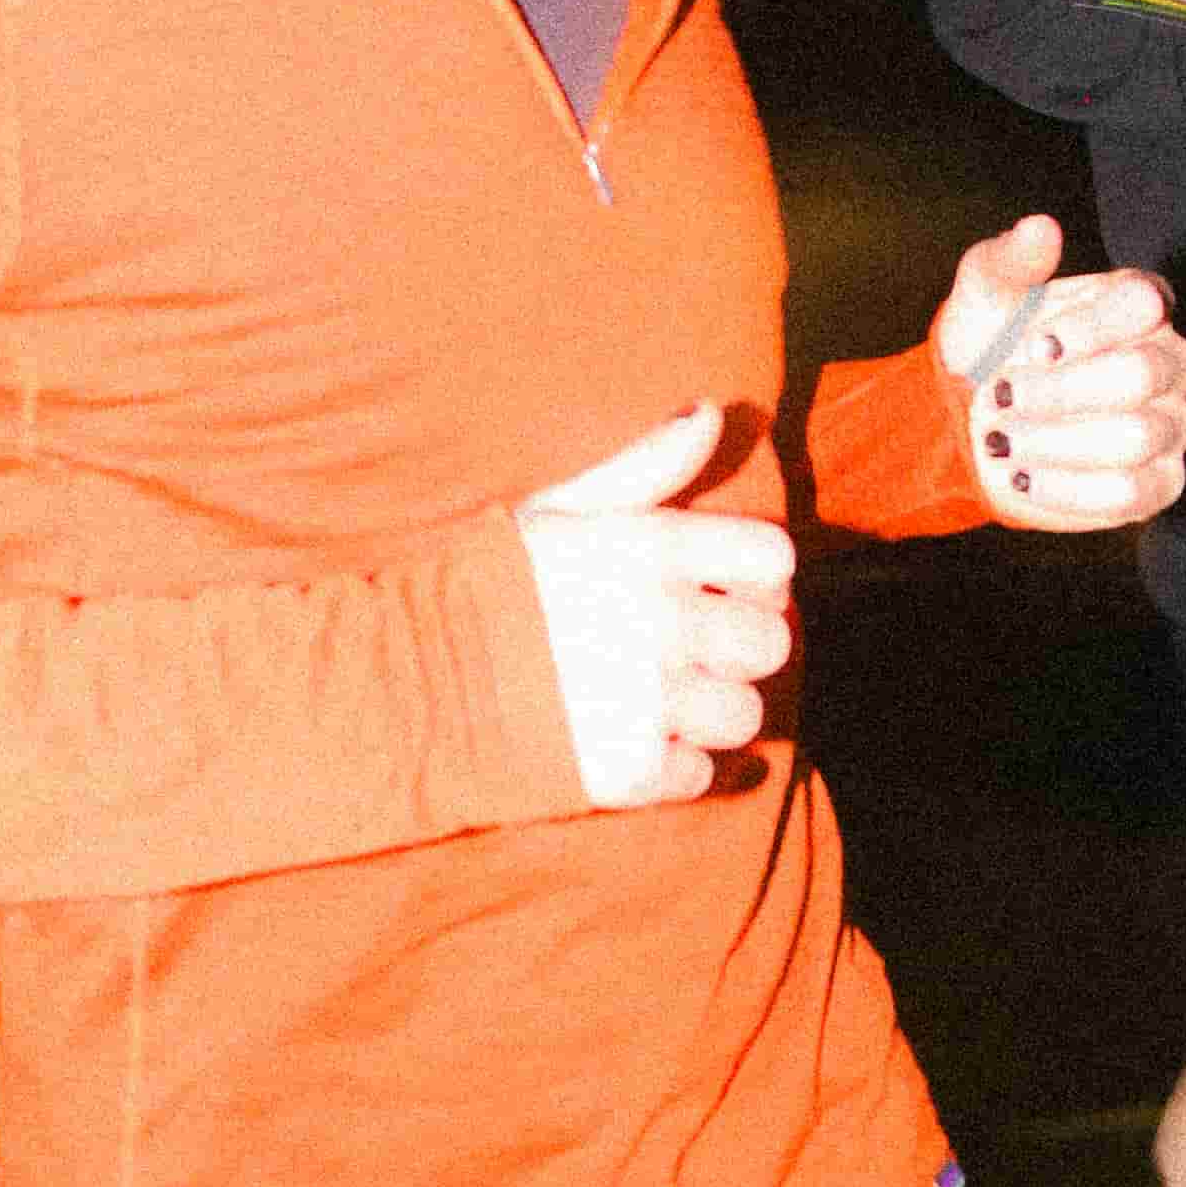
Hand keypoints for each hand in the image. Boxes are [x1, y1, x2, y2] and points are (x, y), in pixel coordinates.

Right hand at [515, 406, 795, 805]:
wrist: (412, 682)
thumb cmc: (489, 585)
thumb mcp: (558, 509)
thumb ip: (642, 466)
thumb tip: (710, 412)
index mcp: (648, 548)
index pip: (773, 561)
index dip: (754, 577)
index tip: (719, 588)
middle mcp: (661, 623)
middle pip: (769, 643)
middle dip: (737, 647)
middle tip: (690, 650)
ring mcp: (650, 701)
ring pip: (744, 714)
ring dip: (710, 712)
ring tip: (662, 700)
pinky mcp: (632, 770)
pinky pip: (700, 774)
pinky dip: (674, 766)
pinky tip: (632, 740)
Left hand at [932, 211, 1185, 531]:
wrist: (970, 421)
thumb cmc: (991, 345)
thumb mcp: (986, 294)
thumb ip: (1011, 260)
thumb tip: (1040, 229)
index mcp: (1138, 305)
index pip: (1145, 305)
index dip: (1089, 328)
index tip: (1034, 345)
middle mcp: (1168, 361)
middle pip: (1142, 375)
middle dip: (1060, 392)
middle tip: (1002, 398)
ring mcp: (1170, 425)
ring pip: (1136, 438)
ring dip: (1055, 442)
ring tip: (1003, 441)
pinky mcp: (1157, 484)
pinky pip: (1132, 494)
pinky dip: (1067, 489)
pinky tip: (1023, 477)